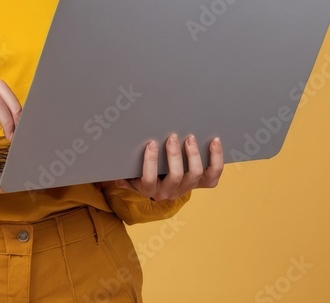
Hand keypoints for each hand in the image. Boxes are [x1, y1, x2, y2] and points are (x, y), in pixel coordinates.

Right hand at [109, 134, 223, 200]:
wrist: (163, 186)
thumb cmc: (143, 174)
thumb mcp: (130, 176)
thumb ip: (122, 175)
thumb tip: (113, 174)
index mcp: (151, 190)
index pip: (149, 180)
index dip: (151, 163)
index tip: (151, 144)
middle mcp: (171, 192)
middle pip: (176, 177)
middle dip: (175, 156)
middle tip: (173, 137)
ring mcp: (188, 187)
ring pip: (195, 174)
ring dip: (194, 155)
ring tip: (190, 138)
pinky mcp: (203, 183)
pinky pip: (213, 174)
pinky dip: (216, 158)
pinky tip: (214, 141)